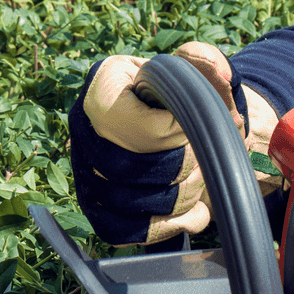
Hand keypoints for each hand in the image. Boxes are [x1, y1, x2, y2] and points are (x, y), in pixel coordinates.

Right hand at [71, 43, 277, 245]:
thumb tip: (210, 68)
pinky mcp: (94, 205)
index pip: (137, 128)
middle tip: (204, 158)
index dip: (174, 136)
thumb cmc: (191, 99)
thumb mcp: (203, 72)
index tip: (192, 129)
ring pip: (128, 203)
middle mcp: (83, 127)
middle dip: (182, 169)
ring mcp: (84, 169)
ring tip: (200, 179)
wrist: (183, 127)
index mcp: (104, 86)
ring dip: (179, 198)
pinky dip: (165, 227)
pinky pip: (121, 230)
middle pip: (131, 169)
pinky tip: (191, 211)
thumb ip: (208, 63)